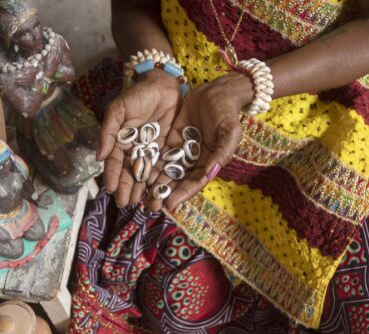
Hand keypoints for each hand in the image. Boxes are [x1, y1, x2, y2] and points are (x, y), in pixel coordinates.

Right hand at [98, 70, 181, 206]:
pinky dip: (161, 180)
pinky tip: (158, 191)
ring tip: (143, 203)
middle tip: (126, 204)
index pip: (115, 162)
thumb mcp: (118, 109)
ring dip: (144, 189)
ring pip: (146, 174)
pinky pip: (163, 167)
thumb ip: (108, 131)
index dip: (113, 176)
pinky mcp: (167, 150)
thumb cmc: (137, 95)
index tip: (111, 189)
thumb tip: (99, 156)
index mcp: (120, 141)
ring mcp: (151, 151)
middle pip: (130, 172)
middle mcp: (135, 149)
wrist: (163, 85)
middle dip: (128, 188)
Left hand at [144, 73, 251, 211]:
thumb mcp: (230, 131)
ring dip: (153, 183)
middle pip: (177, 181)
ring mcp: (181, 150)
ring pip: (165, 170)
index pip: (195, 183)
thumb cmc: (227, 112)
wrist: (217, 92)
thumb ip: (222, 152)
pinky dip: (149, 163)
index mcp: (209, 162)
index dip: (182, 194)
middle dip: (164, 194)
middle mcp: (194, 160)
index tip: (169, 204)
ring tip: (140, 196)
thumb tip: (209, 173)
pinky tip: (137, 172)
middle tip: (149, 206)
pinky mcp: (171, 139)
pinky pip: (159, 153)